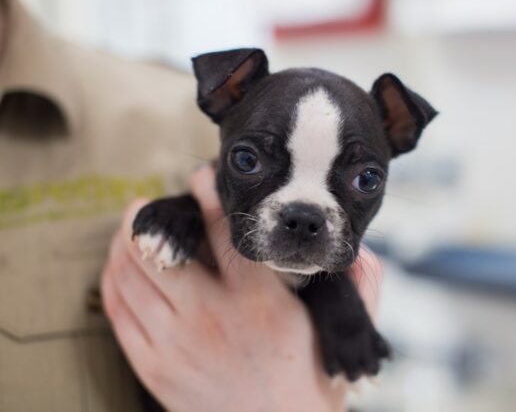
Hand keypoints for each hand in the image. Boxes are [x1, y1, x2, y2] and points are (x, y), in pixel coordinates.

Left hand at [101, 167, 383, 411]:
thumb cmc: (308, 379)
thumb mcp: (340, 333)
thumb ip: (361, 288)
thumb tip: (363, 251)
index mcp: (258, 302)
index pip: (224, 234)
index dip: (208, 196)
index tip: (199, 175)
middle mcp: (212, 318)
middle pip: (160, 250)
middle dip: (145, 217)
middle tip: (144, 202)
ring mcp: (177, 344)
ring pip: (132, 277)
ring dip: (123, 244)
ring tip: (128, 228)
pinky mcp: (154, 368)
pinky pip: (118, 313)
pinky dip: (112, 281)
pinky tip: (118, 267)